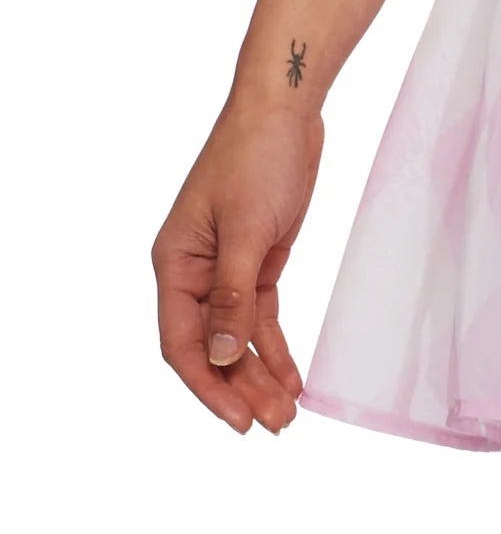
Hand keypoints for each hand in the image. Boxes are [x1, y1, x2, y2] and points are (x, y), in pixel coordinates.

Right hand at [153, 100, 323, 435]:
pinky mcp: (258, 259)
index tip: (238, 420)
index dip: (208, 386)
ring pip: (238, 337)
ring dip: (260, 374)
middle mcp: (194, 272)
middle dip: (241, 388)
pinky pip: (261, 316)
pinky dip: (275, 346)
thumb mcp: (246, 229)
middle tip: (274, 426)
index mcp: (175, 265)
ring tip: (287, 415)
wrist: (286, 107)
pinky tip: (292, 377)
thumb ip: (232, 295)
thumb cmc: (256, 156)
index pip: (183, 343)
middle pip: (212, 347)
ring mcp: (226, 267)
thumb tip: (219, 355)